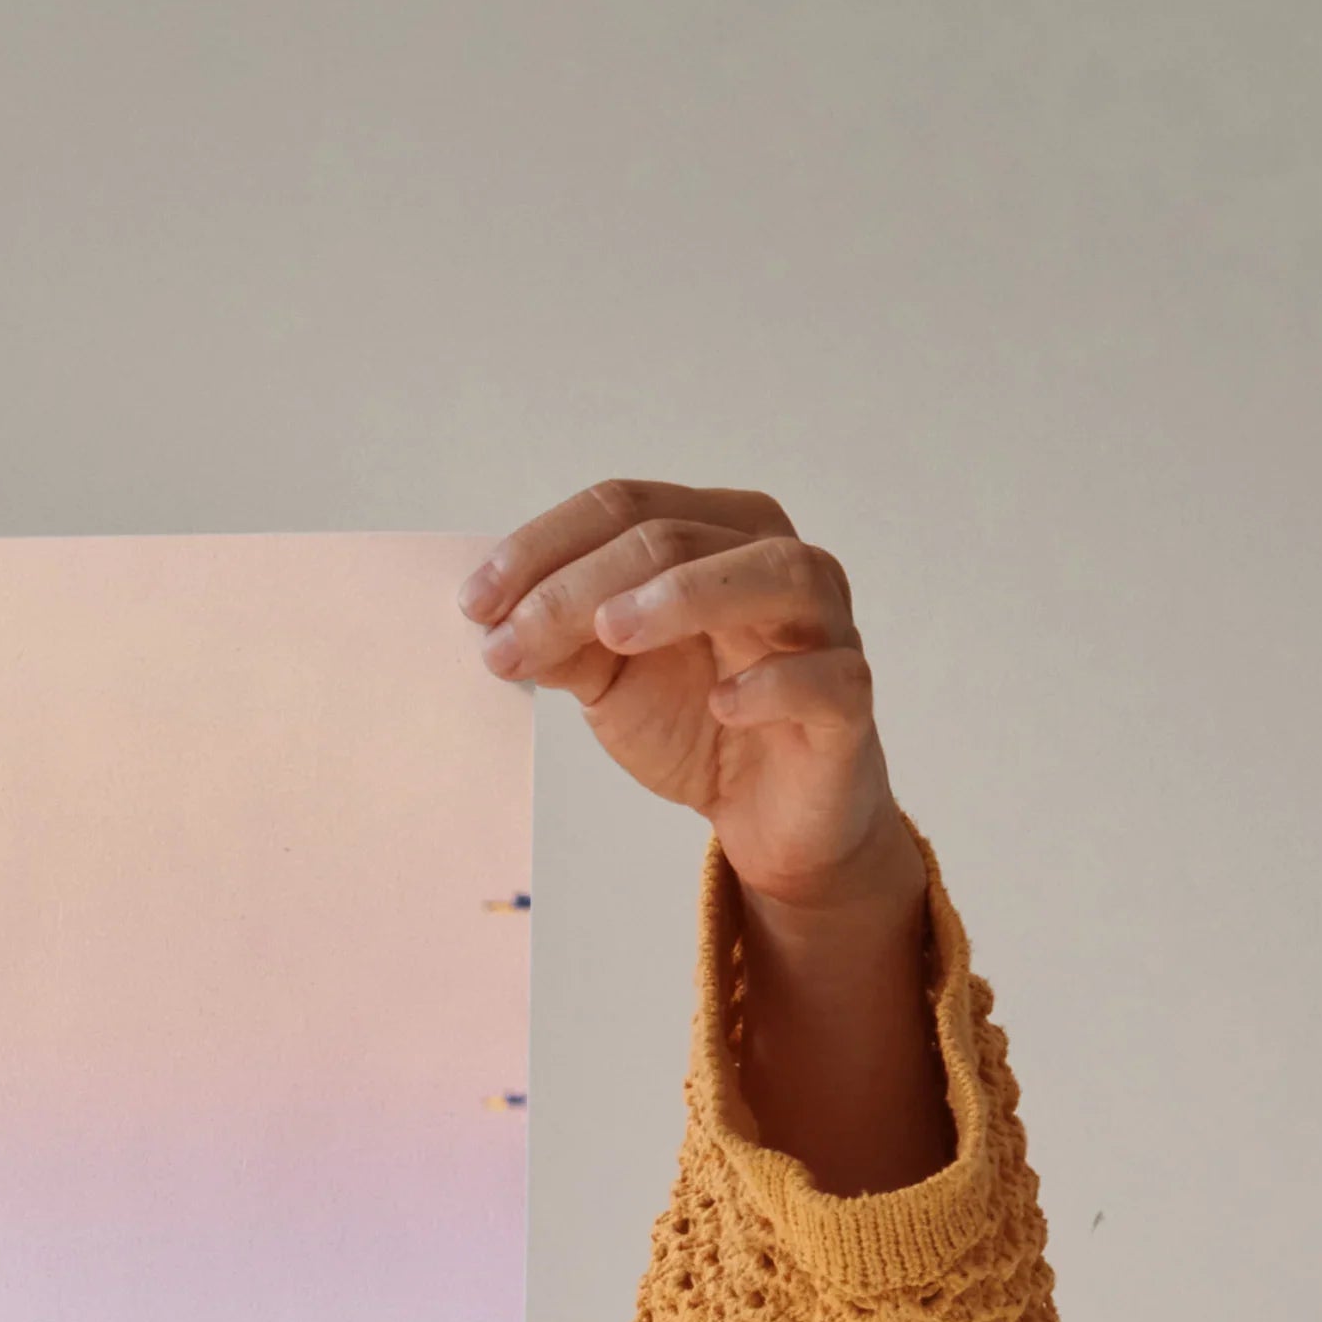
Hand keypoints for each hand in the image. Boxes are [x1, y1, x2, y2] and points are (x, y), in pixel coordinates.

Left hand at [462, 481, 919, 920]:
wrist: (768, 815)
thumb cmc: (697, 725)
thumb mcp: (612, 681)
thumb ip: (564, 645)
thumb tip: (494, 622)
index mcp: (717, 536)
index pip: (627, 506)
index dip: (545, 547)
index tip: (474, 604)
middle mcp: (777, 561)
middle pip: (680, 537)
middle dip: (580, 585)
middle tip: (508, 639)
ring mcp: (824, 625)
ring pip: (774, 573)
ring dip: (685, 595)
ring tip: (609, 631)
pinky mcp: (847, 699)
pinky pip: (826, 676)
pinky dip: (774, 683)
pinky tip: (722, 704)